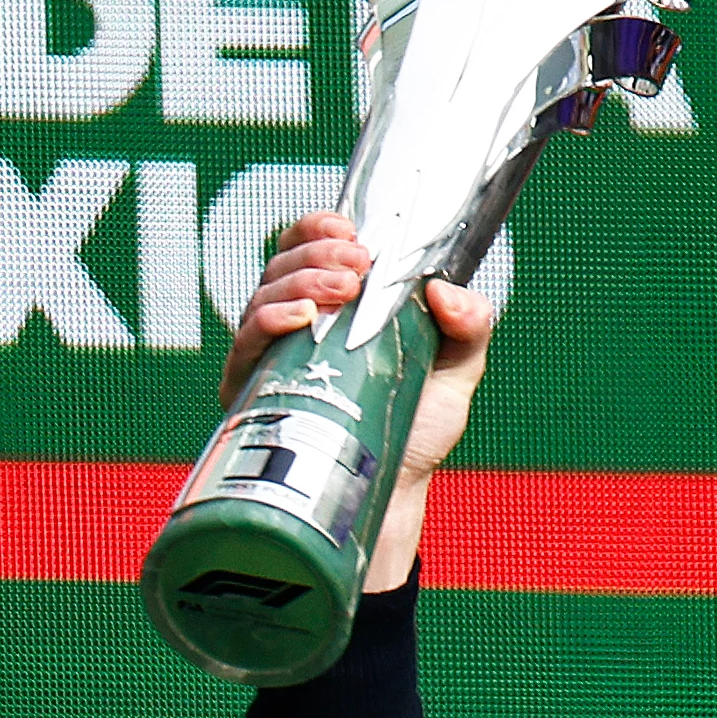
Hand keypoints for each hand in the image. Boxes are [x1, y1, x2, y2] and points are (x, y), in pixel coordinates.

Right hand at [223, 211, 498, 592]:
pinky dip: (271, 321)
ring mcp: (272, 354)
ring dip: (300, 282)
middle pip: (285, 263)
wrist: (393, 488)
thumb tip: (445, 290)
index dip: (320, 228)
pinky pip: (247, 344)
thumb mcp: (457, 369)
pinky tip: (301, 319)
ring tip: (341, 289)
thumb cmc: (417, 424)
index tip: (351, 229)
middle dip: (318, 253)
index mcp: (338, 305)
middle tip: (357, 265)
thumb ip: (469, 325)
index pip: (313, 247)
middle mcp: (298, 322)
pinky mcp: (252, 389)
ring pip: (265, 294)